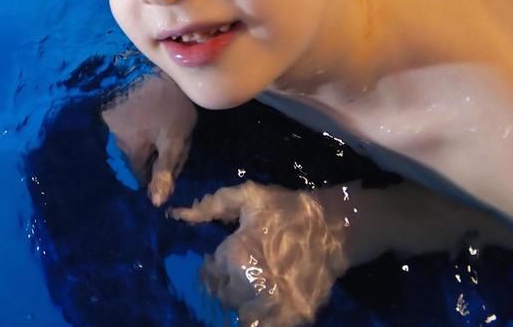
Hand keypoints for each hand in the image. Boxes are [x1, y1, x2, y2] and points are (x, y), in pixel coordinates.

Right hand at [101, 73, 196, 205]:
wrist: (149, 62)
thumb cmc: (167, 103)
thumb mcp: (175, 138)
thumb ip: (166, 169)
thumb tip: (156, 202)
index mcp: (132, 152)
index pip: (142, 176)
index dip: (158, 169)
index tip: (169, 154)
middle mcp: (113, 140)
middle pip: (133, 156)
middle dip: (147, 152)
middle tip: (165, 132)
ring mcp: (106, 119)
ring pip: (126, 137)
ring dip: (137, 132)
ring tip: (154, 116)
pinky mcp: (105, 102)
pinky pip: (119, 119)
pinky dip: (129, 118)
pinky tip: (142, 105)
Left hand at [171, 182, 348, 326]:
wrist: (333, 229)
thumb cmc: (286, 210)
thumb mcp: (249, 197)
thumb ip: (213, 205)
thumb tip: (179, 214)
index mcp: (235, 255)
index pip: (209, 274)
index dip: (210, 269)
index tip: (216, 264)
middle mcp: (249, 283)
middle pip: (223, 298)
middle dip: (225, 287)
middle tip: (236, 276)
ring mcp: (273, 303)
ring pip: (242, 316)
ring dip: (242, 306)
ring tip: (250, 291)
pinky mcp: (293, 316)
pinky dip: (260, 321)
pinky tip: (262, 307)